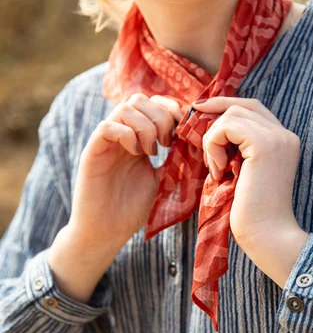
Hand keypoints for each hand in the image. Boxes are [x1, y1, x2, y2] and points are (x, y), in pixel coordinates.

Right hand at [67, 93, 183, 256]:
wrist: (107, 232)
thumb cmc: (134, 208)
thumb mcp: (164, 180)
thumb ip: (178, 160)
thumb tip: (200, 144)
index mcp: (138, 138)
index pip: (153, 104)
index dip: (171, 109)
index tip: (183, 130)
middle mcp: (121, 135)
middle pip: (140, 99)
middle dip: (161, 116)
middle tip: (167, 143)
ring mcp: (106, 142)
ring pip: (125, 108)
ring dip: (145, 126)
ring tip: (152, 151)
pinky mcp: (92, 152)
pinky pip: (107, 127)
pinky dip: (126, 135)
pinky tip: (136, 154)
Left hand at [192, 96, 309, 288]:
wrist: (266, 236)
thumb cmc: (249, 212)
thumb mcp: (240, 172)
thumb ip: (234, 149)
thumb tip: (209, 128)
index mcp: (282, 141)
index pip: (252, 108)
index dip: (225, 104)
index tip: (199, 109)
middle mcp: (284, 135)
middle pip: (241, 106)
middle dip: (214, 116)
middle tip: (198, 137)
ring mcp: (277, 138)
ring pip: (231, 115)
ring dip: (213, 140)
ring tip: (217, 169)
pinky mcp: (264, 144)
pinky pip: (226, 127)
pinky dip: (213, 145)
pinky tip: (218, 171)